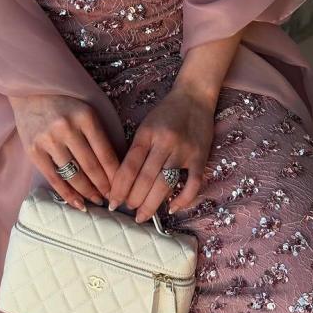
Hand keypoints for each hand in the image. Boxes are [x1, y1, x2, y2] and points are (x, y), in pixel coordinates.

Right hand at [9, 93, 119, 210]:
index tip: (122, 187)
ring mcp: (49, 140)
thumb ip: (98, 133)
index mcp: (85, 117)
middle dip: (104, 186)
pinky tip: (78, 204)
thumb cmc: (64, 102)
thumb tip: (116, 166)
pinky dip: (67, 194)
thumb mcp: (85, 110)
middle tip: (113, 199)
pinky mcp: (33, 150)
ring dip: (88, 192)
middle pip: (91, 166)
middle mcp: (67, 128)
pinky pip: (54, 178)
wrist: (29, 91)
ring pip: (73, 175)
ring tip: (97, 201)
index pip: (105, 152)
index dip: (115, 174)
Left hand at [107, 83, 214, 222]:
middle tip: (127, 209)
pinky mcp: (200, 157)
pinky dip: (183, 199)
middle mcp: (164, 143)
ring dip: (151, 203)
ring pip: (164, 183)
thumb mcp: (145, 126)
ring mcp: (183, 151)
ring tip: (142, 215)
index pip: (129, 167)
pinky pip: (192, 183)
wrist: (194, 96)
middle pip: (145, 179)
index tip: (112, 202)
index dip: (119, 188)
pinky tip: (172, 208)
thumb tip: (123, 181)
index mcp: (146, 134)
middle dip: (133, 199)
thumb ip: (136, 150)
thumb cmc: (166, 113)